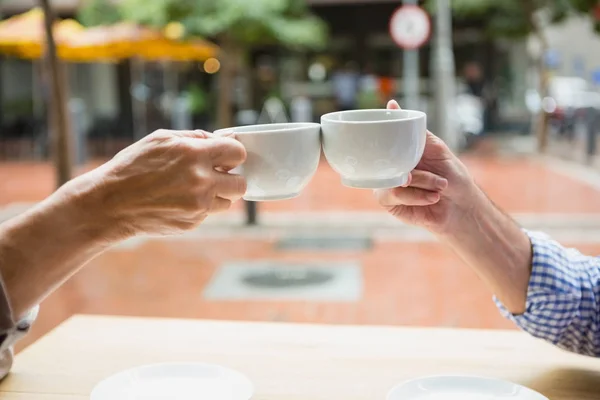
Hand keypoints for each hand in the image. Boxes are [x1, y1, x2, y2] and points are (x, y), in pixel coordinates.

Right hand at [80, 129, 246, 237]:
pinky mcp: (192, 223)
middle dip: (231, 178)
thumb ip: (196, 138)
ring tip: (192, 189)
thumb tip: (224, 138)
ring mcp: (198, 205)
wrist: (110, 204)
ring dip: (217, 195)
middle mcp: (201, 181)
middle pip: (241, 183)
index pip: (238, 153)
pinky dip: (199, 207)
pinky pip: (208, 214)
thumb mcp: (161, 140)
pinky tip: (177, 201)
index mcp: (195, 154)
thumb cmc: (133, 167)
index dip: (233, 154)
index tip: (226, 157)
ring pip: (228, 201)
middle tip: (216, 175)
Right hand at [374, 100, 477, 234]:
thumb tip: (392, 105)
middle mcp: (390, 168)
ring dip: (422, 181)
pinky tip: (432, 197)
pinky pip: (395, 196)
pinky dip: (417, 196)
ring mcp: (388, 187)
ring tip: (440, 186)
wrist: (462, 206)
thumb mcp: (436, 147)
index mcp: (398, 154)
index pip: (379, 142)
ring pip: (393, 179)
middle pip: (385, 160)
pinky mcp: (391, 205)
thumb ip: (415, 130)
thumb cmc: (452, 176)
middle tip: (433, 174)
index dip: (376, 137)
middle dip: (416, 168)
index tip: (392, 140)